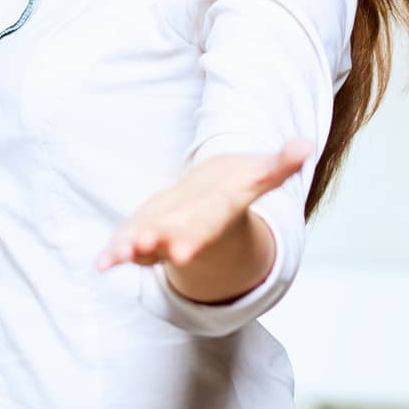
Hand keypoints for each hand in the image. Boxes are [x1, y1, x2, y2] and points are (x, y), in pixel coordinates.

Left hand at [96, 139, 309, 301]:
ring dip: (131, 251)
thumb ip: (279, 164)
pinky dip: (114, 253)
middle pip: (172, 240)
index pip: (203, 229)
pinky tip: (101, 263)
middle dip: (160, 246)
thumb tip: (306, 145)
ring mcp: (164, 234)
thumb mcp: (257, 173)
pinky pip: (127, 245)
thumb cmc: (233, 187)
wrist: (212, 206)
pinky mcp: (144, 233)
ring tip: (114, 257)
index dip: (192, 240)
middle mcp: (187, 230)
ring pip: (145, 247)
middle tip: (142, 250)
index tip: (180, 252)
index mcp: (213, 216)